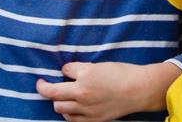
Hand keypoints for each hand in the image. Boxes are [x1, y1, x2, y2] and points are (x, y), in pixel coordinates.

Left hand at [36, 61, 178, 121]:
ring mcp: (86, 108)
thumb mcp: (100, 65)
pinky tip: (71, 109)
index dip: (65, 69)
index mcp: (85, 75)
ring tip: (60, 97)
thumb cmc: (122, 74)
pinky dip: (68, 114)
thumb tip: (68, 73)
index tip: (65, 70)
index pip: (65, 71)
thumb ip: (82, 70)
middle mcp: (82, 92)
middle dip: (46, 88)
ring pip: (59, 108)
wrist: (138, 90)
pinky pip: (71, 119)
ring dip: (57, 101)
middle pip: (53, 93)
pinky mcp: (92, 119)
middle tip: (43, 84)